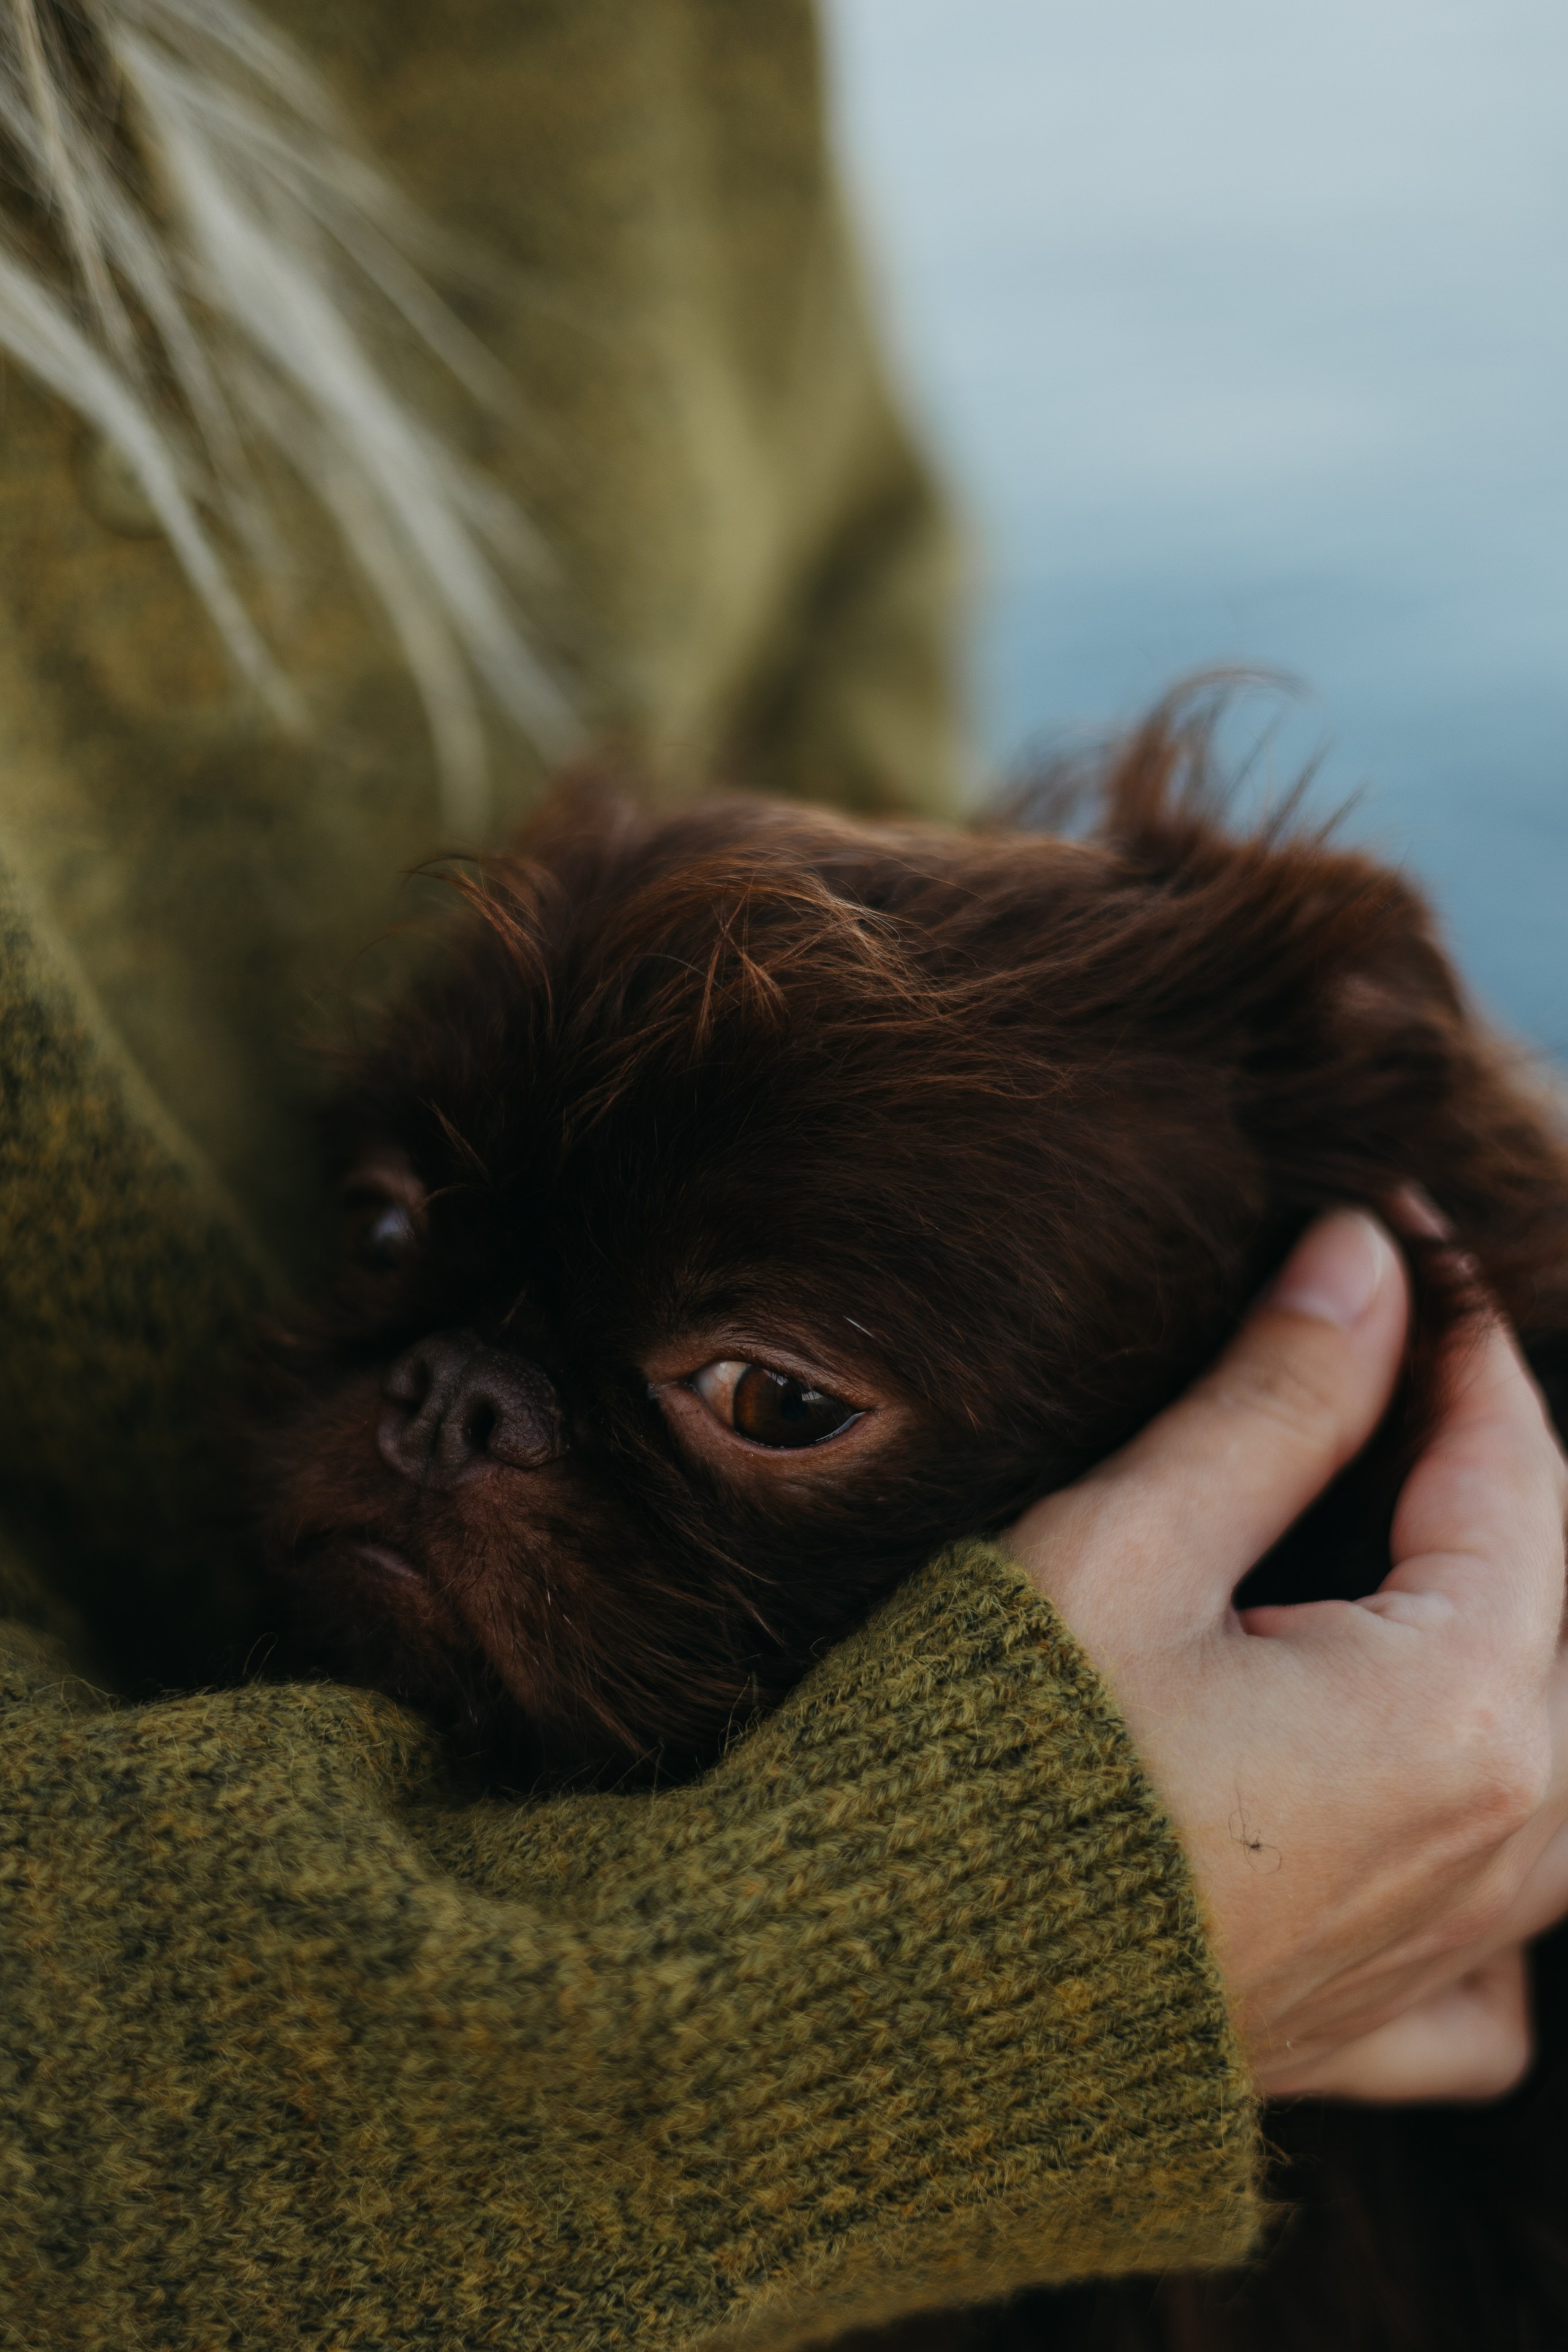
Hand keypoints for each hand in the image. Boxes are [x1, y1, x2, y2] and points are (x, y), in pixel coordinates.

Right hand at [1008, 1209, 1567, 2100]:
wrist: (879, 2013)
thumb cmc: (991, 1762)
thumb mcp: (1128, 1549)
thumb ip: (1275, 1401)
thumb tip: (1367, 1263)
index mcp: (1460, 1709)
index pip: (1512, 1468)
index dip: (1457, 1336)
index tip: (1403, 1234)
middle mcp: (1500, 1841)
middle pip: (1547, 1599)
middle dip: (1478, 1464)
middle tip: (1385, 1356)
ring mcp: (1449, 1951)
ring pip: (1553, 1759)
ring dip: (1498, 1632)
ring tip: (1401, 1540)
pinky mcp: (1375, 2030)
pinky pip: (1495, 1958)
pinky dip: (1485, 1866)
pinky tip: (1411, 1804)